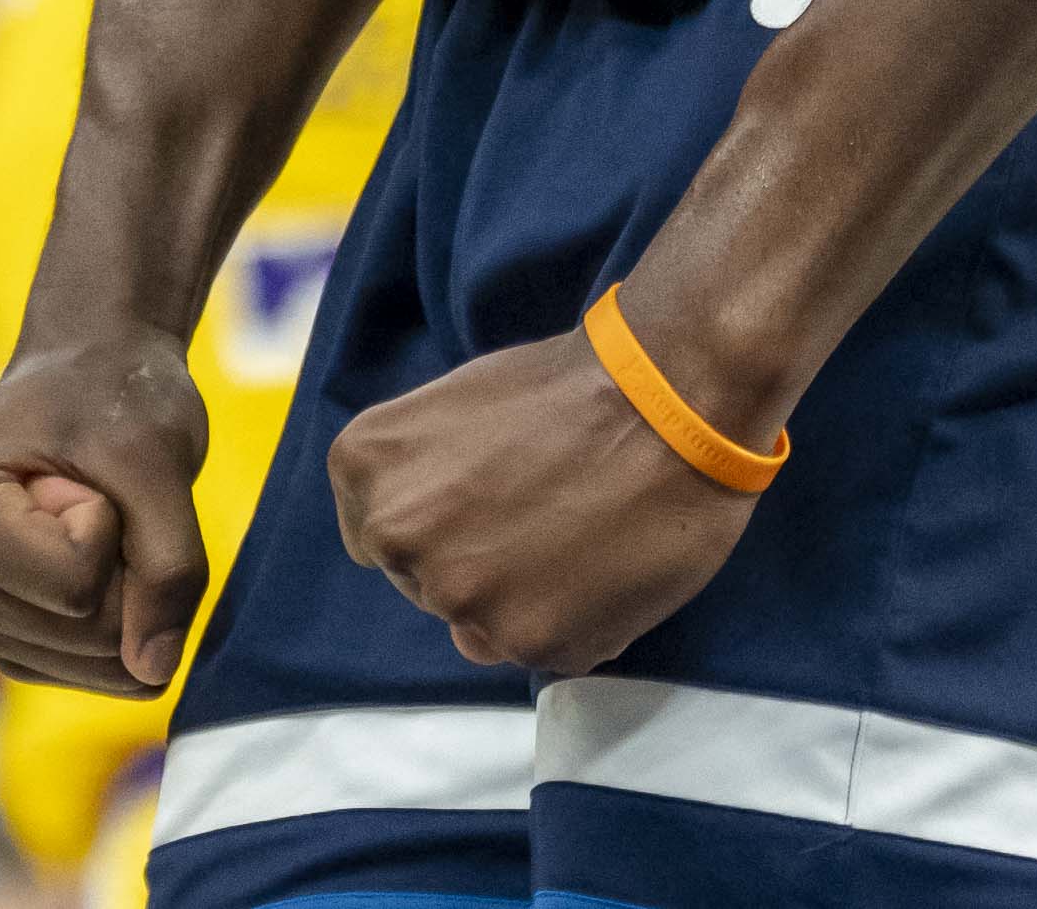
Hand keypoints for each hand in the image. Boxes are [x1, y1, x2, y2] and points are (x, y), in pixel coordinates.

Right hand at [0, 330, 212, 693]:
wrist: (89, 376)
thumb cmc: (112, 396)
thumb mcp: (157, 458)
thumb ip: (170, 565)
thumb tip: (155, 671)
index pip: (75, 587)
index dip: (110, 522)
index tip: (77, 469)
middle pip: (88, 634)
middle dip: (127, 563)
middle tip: (93, 492)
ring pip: (103, 664)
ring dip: (129, 590)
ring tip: (90, 518)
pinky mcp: (9, 648)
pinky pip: (106, 674)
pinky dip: (128, 617)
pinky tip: (93, 554)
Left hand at [324, 318, 760, 677]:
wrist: (670, 396)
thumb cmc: (569, 386)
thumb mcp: (460, 408)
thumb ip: (425, 480)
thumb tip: (441, 558)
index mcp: (366, 469)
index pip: (373, 535)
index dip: (432, 525)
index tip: (480, 504)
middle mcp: (398, 539)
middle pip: (423, 584)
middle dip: (473, 562)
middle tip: (541, 517)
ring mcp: (461, 597)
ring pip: (482, 626)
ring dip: (524, 601)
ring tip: (582, 538)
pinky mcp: (530, 642)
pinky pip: (543, 649)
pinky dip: (575, 623)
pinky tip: (607, 565)